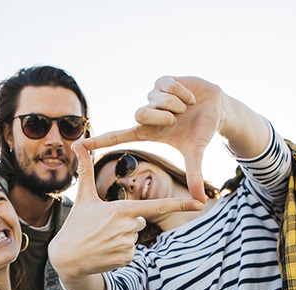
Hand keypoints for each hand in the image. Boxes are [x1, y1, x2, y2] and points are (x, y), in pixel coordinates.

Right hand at [48, 143, 201, 289]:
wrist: (66, 258)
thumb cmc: (76, 224)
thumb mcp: (83, 197)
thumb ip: (86, 170)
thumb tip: (77, 143)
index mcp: (122, 209)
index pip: (156, 206)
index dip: (180, 204)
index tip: (198, 203)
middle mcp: (128, 227)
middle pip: (140, 220)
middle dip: (126, 222)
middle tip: (103, 227)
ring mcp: (127, 245)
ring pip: (135, 237)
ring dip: (122, 238)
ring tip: (102, 240)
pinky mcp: (126, 259)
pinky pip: (131, 253)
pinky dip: (120, 252)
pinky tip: (105, 252)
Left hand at [81, 76, 226, 203]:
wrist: (217, 108)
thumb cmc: (201, 131)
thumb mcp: (195, 152)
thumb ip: (194, 175)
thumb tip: (200, 202)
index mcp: (147, 131)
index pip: (117, 136)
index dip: (98, 142)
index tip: (78, 147)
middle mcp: (146, 113)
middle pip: (139, 114)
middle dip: (162, 117)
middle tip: (177, 119)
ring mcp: (153, 96)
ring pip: (157, 100)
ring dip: (177, 105)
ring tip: (187, 108)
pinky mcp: (163, 81)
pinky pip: (168, 86)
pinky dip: (184, 93)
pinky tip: (190, 97)